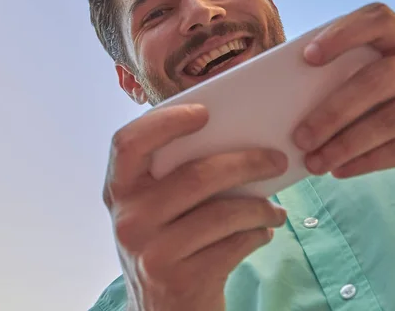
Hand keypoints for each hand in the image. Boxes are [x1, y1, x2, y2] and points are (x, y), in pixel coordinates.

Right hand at [103, 104, 288, 310]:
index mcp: (118, 190)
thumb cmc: (168, 244)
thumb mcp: (156, 210)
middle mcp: (128, 220)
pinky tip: (263, 231)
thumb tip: (233, 134)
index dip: (165, 121)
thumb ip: (172, 175)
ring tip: (275, 207)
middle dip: (246, 163)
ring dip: (260, 206)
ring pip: (222, 211)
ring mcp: (151, 252)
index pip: (128, 142)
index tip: (204, 113)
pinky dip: (257, 234)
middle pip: (195, 175)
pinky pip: (233, 244)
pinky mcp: (179, 280)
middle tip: (276, 160)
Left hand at [292, 3, 394, 186]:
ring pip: (388, 120)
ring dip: (344, 145)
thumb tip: (290, 102)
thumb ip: (353, 77)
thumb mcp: (388, 80)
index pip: (376, 20)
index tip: (308, 58)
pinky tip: (342, 169)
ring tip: (315, 162)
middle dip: (332, 112)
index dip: (342, 34)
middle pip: (375, 80)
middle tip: (300, 137)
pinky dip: (367, 161)